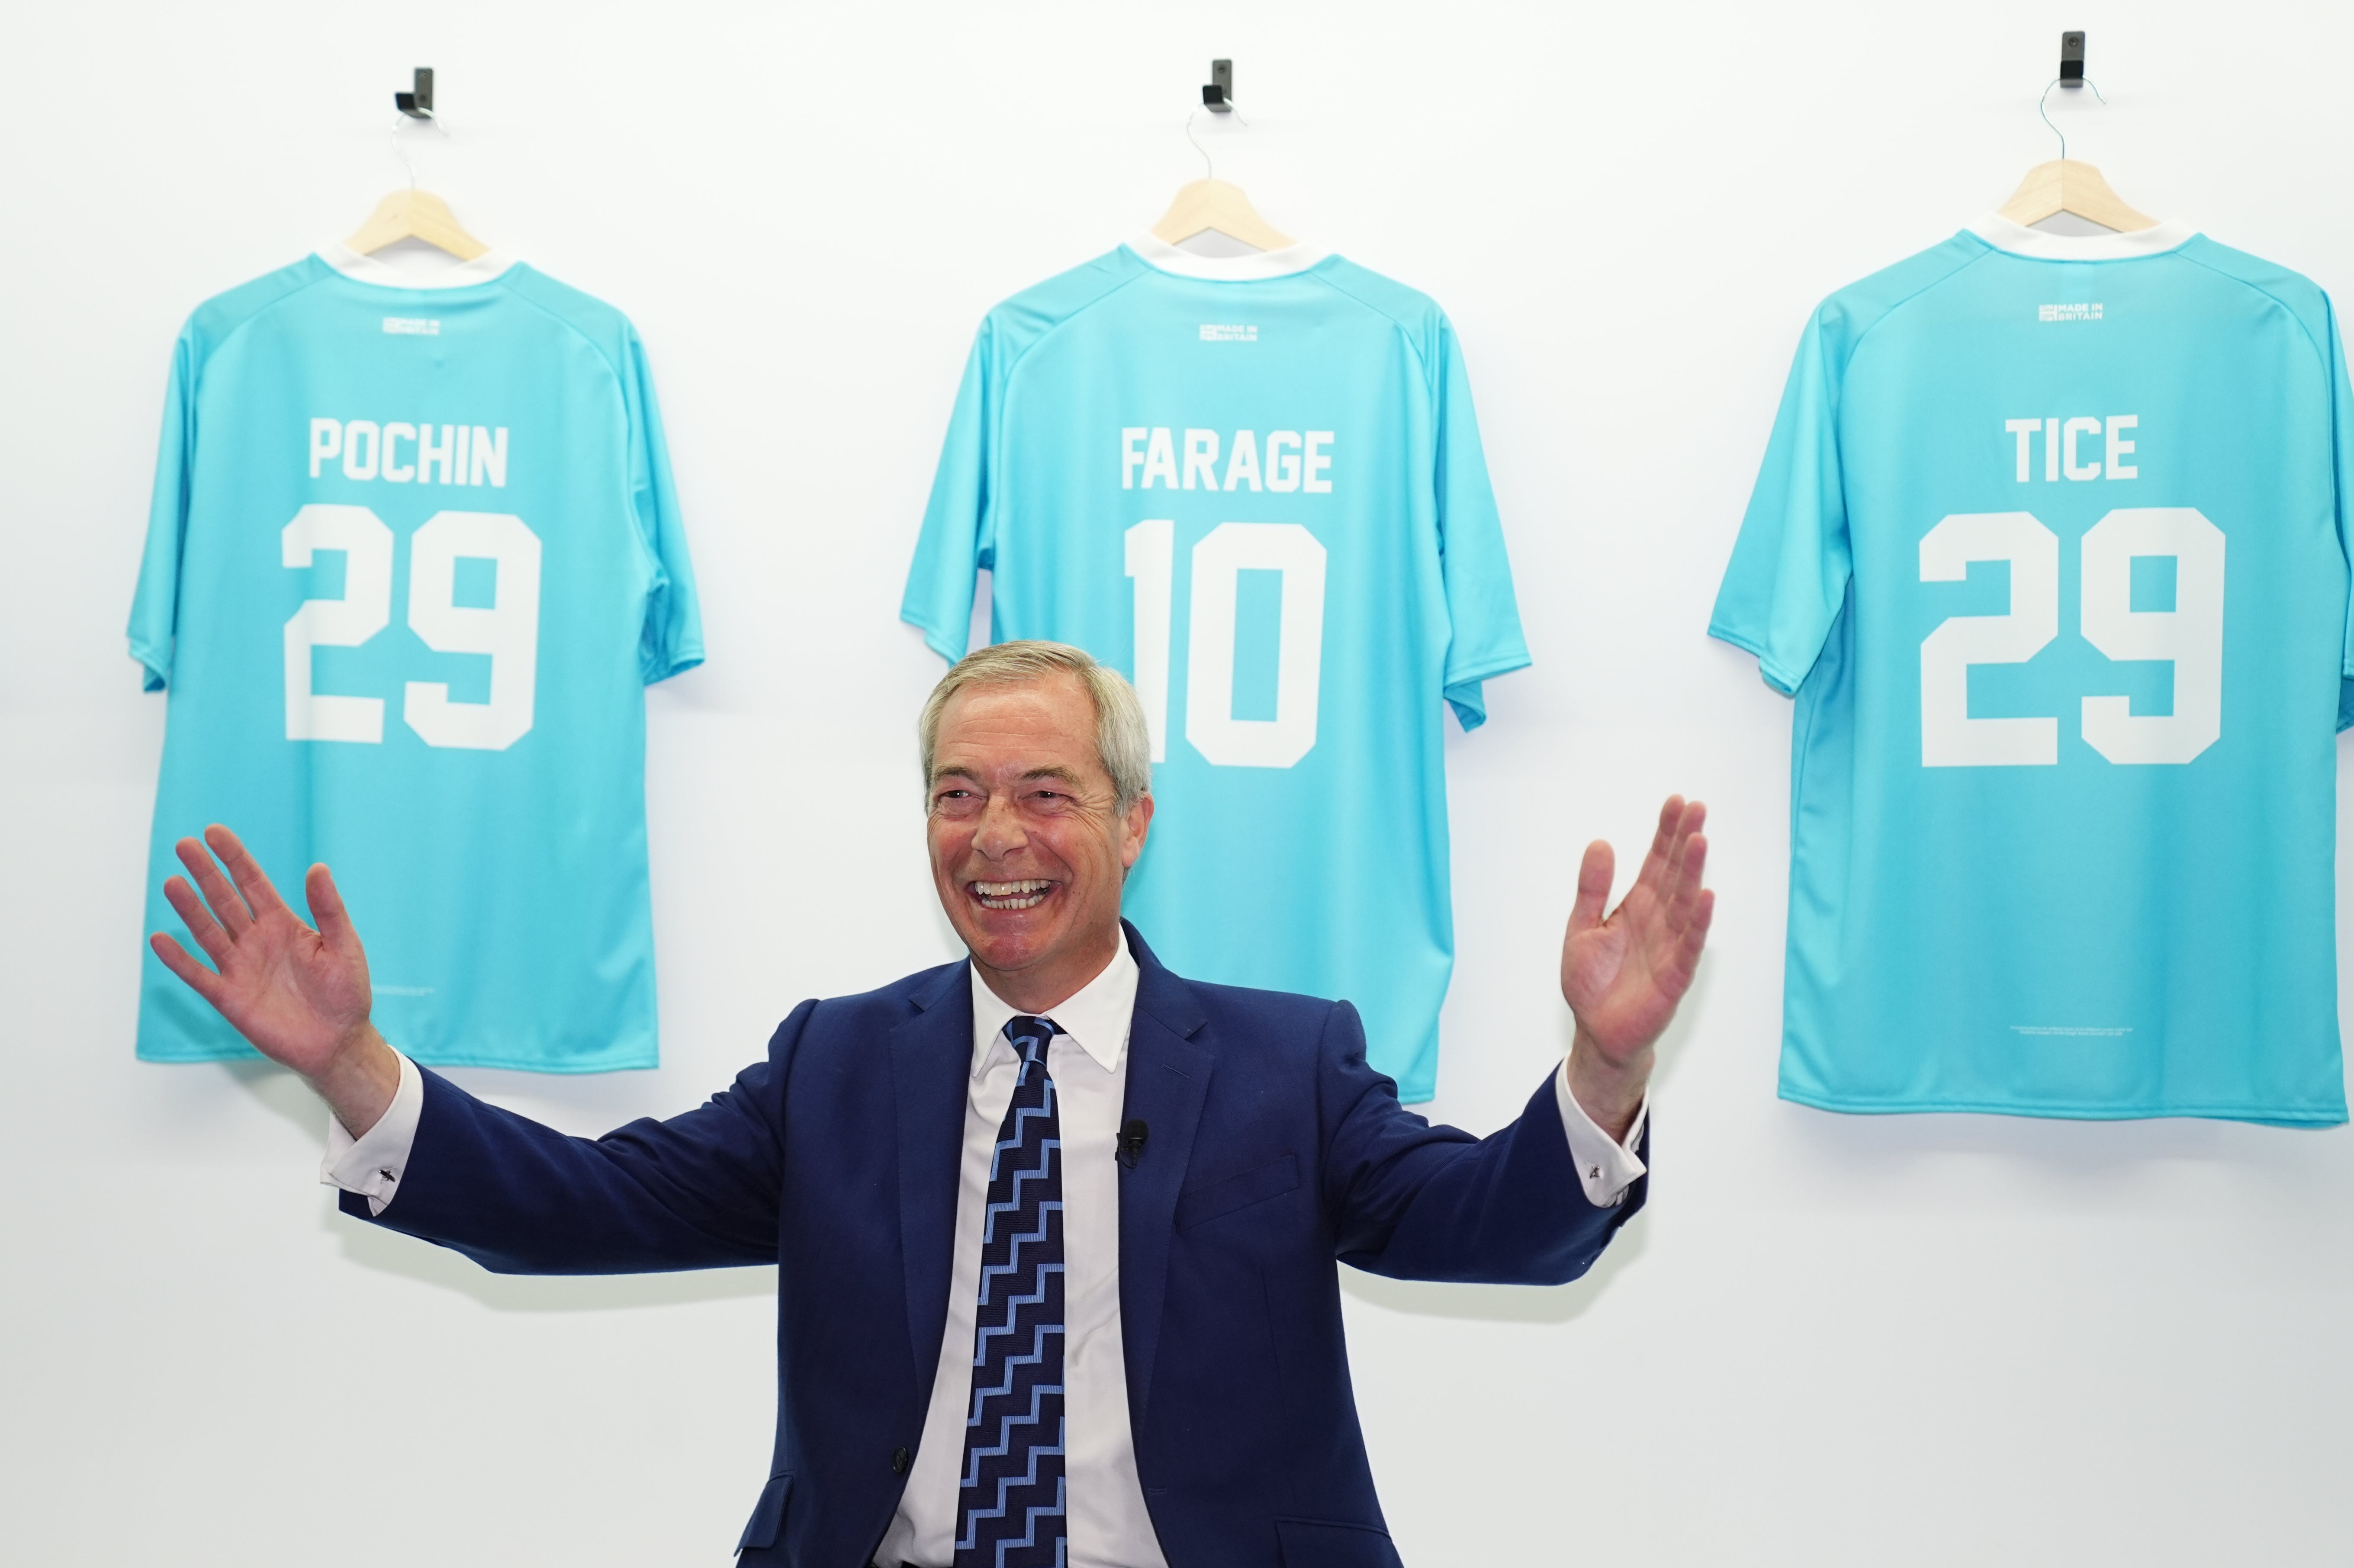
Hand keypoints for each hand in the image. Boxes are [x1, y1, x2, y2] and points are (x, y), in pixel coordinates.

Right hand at [150, 825, 399, 1135]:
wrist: (338, 1041)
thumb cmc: (346, 992)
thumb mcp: (344, 945)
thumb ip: (329, 908)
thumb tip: (318, 867)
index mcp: (283, 923)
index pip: (252, 883)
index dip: (234, 857)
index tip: (214, 831)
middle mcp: (256, 940)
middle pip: (224, 900)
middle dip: (205, 873)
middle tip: (184, 845)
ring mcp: (240, 967)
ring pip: (208, 932)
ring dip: (190, 909)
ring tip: (172, 882)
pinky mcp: (229, 997)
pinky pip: (199, 975)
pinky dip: (179, 959)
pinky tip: (160, 938)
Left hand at [1560, 796, 1714, 1139]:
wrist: (1597, 1033)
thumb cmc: (1592, 982)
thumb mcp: (1581, 927)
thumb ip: (1591, 888)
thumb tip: (1599, 842)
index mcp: (1637, 906)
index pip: (1656, 862)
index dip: (1666, 833)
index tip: (1677, 801)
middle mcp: (1658, 920)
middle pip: (1675, 874)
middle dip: (1684, 841)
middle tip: (1696, 807)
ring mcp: (1669, 946)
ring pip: (1685, 902)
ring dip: (1693, 872)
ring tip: (1700, 839)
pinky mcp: (1674, 975)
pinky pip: (1688, 944)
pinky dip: (1698, 921)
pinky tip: (1706, 894)